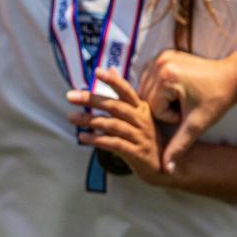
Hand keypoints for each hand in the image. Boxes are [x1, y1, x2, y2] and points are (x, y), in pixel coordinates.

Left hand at [66, 68, 169, 187]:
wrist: (166, 168)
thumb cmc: (146, 137)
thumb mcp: (138, 114)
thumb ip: (123, 94)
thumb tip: (110, 68)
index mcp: (141, 108)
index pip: (126, 91)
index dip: (113, 80)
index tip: (96, 71)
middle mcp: (142, 120)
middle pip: (115, 106)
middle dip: (92, 99)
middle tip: (70, 96)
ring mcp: (141, 137)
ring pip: (112, 125)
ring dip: (90, 120)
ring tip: (72, 117)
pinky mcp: (138, 153)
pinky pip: (114, 144)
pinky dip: (97, 139)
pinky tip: (83, 136)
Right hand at [138, 49, 236, 171]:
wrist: (232, 76)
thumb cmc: (217, 99)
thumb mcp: (197, 124)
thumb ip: (179, 146)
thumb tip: (167, 169)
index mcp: (166, 78)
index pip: (154, 109)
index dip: (171, 116)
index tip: (189, 111)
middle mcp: (159, 64)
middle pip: (147, 98)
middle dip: (164, 107)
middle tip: (186, 104)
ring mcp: (159, 57)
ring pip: (146, 89)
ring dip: (161, 97)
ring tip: (183, 97)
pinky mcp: (162, 54)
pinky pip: (150, 77)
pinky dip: (160, 86)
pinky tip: (178, 88)